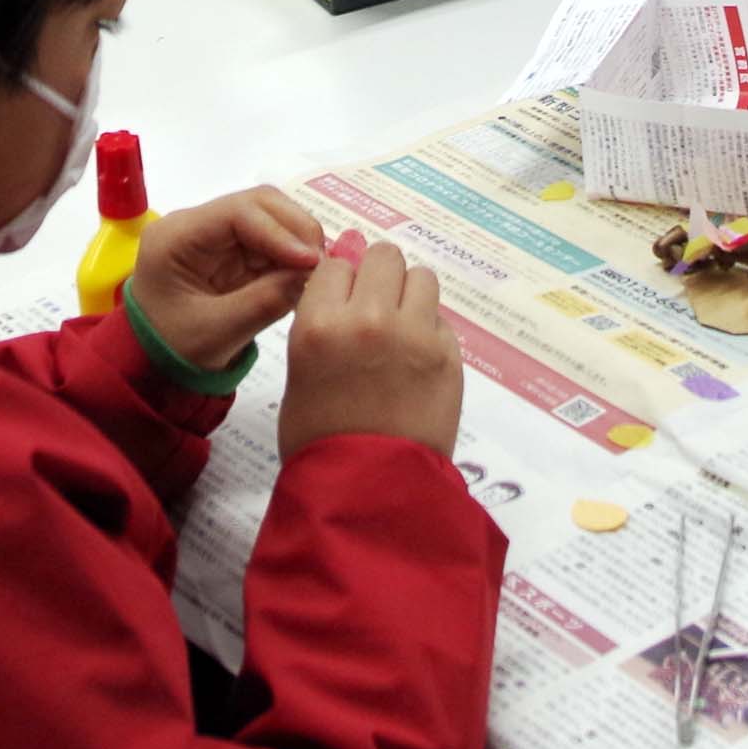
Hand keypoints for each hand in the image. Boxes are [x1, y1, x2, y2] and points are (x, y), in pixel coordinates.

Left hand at [129, 187, 322, 371]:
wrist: (152, 365)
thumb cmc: (174, 350)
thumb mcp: (218, 333)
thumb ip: (265, 301)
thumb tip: (311, 273)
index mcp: (176, 237)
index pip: (237, 212)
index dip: (280, 231)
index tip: (311, 260)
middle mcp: (195, 225)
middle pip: (257, 204)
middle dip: (295, 229)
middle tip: (321, 263)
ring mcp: (214, 235)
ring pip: (269, 217)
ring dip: (298, 239)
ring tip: (317, 271)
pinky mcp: (230, 250)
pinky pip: (270, 240)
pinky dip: (292, 254)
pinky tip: (305, 275)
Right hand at [278, 240, 464, 461]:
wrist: (368, 491)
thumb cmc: (320, 442)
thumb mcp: (300, 375)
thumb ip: (322, 326)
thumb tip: (343, 291)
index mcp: (319, 325)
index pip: (336, 265)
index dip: (341, 280)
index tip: (344, 297)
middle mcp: (368, 319)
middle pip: (384, 257)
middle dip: (379, 276)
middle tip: (377, 304)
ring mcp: (413, 335)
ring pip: (422, 277)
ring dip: (410, 295)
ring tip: (402, 327)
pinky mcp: (448, 355)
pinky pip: (441, 320)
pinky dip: (430, 331)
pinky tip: (418, 360)